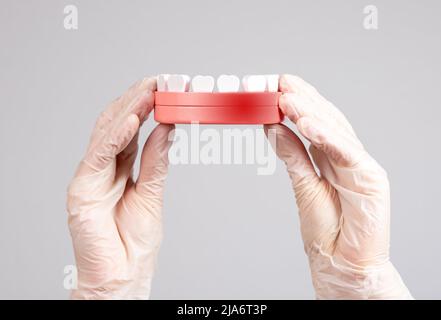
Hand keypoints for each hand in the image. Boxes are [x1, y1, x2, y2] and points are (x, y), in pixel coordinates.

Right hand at [67, 77, 173, 298]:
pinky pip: (98, 156)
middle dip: (139, 100)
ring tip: (150, 91)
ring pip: (106, 134)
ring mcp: (90, 176)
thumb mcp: (152, 193)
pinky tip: (132, 121)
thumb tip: (165, 129)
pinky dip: (114, 137)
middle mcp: (103, 167)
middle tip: (161, 81)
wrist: (123, 275)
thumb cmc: (134, 242)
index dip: (149, 106)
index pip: (133, 129)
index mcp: (120, 168)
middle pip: (118, 124)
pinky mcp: (82, 189)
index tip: (170, 88)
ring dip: (129, 110)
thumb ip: (156, 161)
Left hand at [265, 74, 411, 298]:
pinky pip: (347, 153)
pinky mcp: (372, 180)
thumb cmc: (326, 230)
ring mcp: (360, 165)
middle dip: (301, 99)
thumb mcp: (302, 185)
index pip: (314, 122)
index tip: (272, 86)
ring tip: (286, 98)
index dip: (296, 102)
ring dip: (311, 112)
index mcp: (330, 157)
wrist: (343, 264)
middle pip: (325, 120)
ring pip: (336, 131)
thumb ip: (292, 155)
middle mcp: (347, 156)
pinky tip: (307, 123)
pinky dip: (328, 137)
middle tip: (277, 83)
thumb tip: (273, 127)